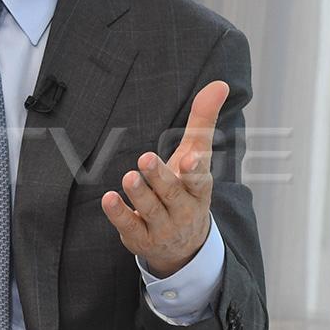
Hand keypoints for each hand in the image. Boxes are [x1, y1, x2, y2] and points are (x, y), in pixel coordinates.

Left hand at [101, 80, 228, 277]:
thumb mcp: (195, 155)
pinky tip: (109, 198)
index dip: (195, 170)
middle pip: (171, 193)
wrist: (183, 245)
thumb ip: (203, 120)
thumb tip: (219, 84)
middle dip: (159, 177)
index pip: (200, 180)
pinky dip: (119, 214)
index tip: (189, 159)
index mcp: (199, 189)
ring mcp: (163, 227)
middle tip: (145, 158)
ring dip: (139, 194)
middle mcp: (184, 209)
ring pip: (151, 210)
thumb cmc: (187, 189)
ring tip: (129, 177)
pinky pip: (130, 226)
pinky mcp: (141, 238)